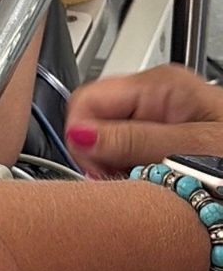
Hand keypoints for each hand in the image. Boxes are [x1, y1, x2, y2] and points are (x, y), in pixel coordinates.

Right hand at [66, 65, 222, 175]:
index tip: (99, 170)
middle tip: (122, 181)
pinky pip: (127, 153)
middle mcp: (157, 96)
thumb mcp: (192, 150)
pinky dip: (129, 172)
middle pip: (93, 121)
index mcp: (161, 85)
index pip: (85, 100)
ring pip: (107, 141)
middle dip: (98, 157)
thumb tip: (78, 134)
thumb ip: (135, 140)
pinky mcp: (164, 138)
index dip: (83, 140)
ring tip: (141, 184)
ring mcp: (159, 116)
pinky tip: (147, 183)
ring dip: (114, 168)